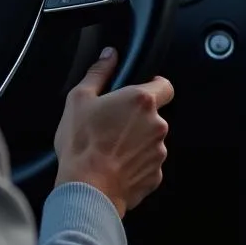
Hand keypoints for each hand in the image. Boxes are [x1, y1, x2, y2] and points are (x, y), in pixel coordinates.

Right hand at [53, 47, 172, 218]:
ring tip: (109, 147)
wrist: (87, 188)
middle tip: (111, 123)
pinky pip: (147, 163)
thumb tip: (109, 55)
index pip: (165, 86)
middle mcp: (157, 125)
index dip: (155, 85)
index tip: (142, 90)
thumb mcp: (79, 99)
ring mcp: (158, 153)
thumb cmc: (82, 143)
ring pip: (150, 139)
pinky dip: (135, 162)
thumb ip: (98, 72)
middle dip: (136, 117)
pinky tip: (114, 164)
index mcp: (141, 101)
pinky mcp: (155, 176)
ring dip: (136, 140)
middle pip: (154, 114)